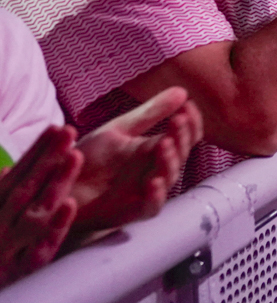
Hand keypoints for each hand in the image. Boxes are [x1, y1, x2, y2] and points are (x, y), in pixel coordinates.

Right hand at [0, 125, 80, 288]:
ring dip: (54, 184)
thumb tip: (10, 170)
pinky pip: (38, 250)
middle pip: (24, 188)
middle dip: (47, 159)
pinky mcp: (17, 275)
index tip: (56, 128)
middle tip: (69, 132)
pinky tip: (69, 206)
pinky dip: (53, 228)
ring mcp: (6, 251)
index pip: (15, 178)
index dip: (36, 152)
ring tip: (74, 156)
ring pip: (33, 213)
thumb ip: (4, 195)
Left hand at [70, 87, 202, 231]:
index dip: (191, 122)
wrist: (58, 185)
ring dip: (170, 160)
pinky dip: (156, 194)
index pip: (185, 136)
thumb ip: (150, 113)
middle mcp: (156, 169)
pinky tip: (153, 181)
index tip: (188, 105)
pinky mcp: (133, 211)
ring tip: (165, 143)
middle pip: (181, 153)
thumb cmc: (89, 159)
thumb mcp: (120, 130)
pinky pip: (152, 205)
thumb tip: (183, 91)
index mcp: (155, 149)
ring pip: (170, 177)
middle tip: (177, 120)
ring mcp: (147, 190)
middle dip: (182, 136)